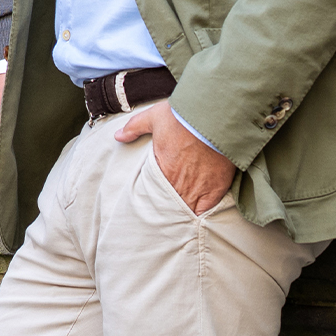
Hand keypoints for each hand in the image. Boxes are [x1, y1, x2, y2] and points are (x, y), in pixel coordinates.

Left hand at [116, 99, 235, 214]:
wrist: (213, 118)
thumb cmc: (184, 117)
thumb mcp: (154, 117)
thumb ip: (135, 127)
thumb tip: (118, 135)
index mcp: (164, 170)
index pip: (155, 192)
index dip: (154, 198)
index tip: (153, 201)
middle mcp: (180, 183)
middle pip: (172, 205)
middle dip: (168, 209)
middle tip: (165, 214)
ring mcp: (200, 188)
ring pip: (188, 210)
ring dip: (184, 212)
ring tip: (180, 219)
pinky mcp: (217, 188)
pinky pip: (208, 210)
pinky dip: (202, 214)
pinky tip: (198, 217)